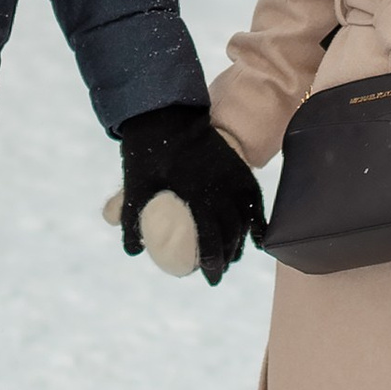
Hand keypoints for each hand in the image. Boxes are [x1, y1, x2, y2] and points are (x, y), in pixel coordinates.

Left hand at [117, 105, 264, 285]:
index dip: (212, 259)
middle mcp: (219, 185)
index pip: (210, 235)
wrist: (165, 111)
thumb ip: (132, 218)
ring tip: (233, 257)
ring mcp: (231, 173)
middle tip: (218, 274)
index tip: (210, 277)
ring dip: (241, 240)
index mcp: (195, 192)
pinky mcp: (237, 165)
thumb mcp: (135, 185)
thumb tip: (132, 251)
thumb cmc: (146, 150)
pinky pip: (253, 197)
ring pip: (244, 216)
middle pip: (230, 230)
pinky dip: (257, 219)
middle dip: (227, 256)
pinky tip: (258, 237)